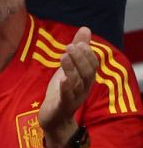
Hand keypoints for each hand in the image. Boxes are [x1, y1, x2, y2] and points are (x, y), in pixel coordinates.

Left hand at [38, 26, 95, 147]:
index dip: (87, 54)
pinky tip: (62, 79)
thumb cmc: (62, 91)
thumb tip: (85, 28)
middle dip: (79, 58)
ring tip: (63, 56)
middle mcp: (84, 88)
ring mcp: (74, 98)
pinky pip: (67, 97)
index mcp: (86, 79)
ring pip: (77, 83)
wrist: (54, 119)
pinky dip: (65, 88)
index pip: (92, 65)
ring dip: (71, 68)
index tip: (78, 42)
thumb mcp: (69, 68)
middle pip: (87, 72)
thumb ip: (78, 50)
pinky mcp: (62, 107)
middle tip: (69, 46)